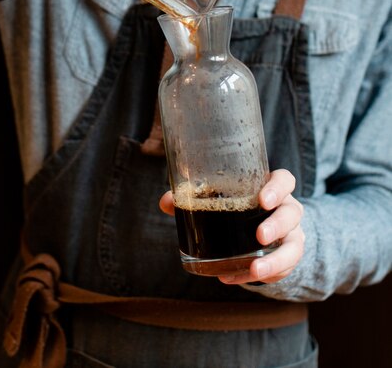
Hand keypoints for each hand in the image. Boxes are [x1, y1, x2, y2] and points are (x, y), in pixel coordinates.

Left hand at [159, 168, 304, 284]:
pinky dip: (262, 277)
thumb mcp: (220, 198)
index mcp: (271, 188)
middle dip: (277, 226)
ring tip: (255, 269)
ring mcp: (291, 236)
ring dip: (276, 261)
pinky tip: (235, 278)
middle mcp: (287, 210)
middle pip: (292, 214)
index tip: (263, 200)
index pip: (285, 181)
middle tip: (259, 236)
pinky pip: (282, 271)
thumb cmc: (239, 205)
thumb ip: (194, 197)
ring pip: (294, 247)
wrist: (264, 231)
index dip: (278, 188)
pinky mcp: (287, 259)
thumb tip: (166, 202)